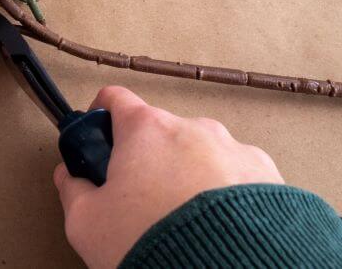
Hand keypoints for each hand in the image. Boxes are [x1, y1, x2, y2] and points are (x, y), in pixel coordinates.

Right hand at [54, 86, 283, 267]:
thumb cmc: (152, 242)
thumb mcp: (87, 223)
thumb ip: (72, 190)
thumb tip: (70, 177)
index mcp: (146, 128)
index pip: (115, 99)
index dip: (100, 119)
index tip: (98, 142)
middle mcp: (193, 128)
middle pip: (159, 132)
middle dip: (147, 159)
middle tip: (138, 200)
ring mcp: (235, 150)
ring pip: (201, 154)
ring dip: (190, 176)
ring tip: (185, 220)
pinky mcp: (271, 178)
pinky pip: (239, 177)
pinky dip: (226, 195)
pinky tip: (218, 226)